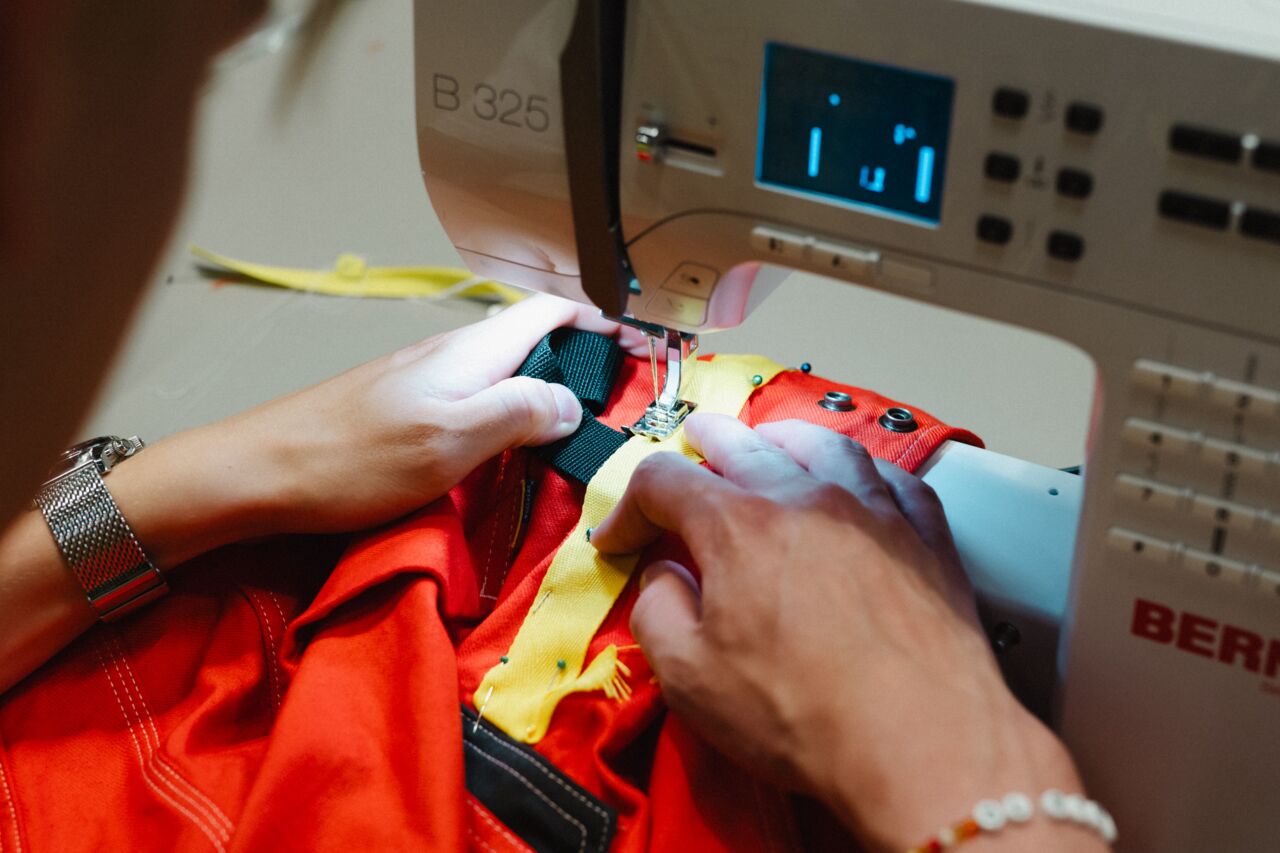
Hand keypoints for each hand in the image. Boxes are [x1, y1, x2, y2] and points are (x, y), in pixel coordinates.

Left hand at [120, 295, 646, 565]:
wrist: (259, 473)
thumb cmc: (356, 457)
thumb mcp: (453, 437)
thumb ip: (521, 412)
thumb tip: (574, 402)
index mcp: (473, 351)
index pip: (551, 309)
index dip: (601, 323)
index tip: (642, 352)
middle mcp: (452, 354)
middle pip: (532, 338)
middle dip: (582, 360)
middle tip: (620, 402)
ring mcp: (425, 381)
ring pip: (504, 371)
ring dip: (546, 389)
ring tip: (577, 430)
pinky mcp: (404, 409)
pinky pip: (477, 399)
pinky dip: (510, 413)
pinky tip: (509, 449)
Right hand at [590, 415, 1094, 850]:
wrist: (922, 741)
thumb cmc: (806, 715)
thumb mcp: (691, 678)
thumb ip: (657, 611)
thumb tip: (661, 577)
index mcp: (739, 527)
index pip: (665, 481)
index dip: (629, 505)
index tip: (620, 538)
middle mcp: (806, 499)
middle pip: (743, 443)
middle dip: (705, 444)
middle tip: (692, 445)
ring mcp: (874, 511)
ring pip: (822, 444)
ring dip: (784, 438)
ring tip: (770, 440)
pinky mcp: (926, 536)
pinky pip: (892, 477)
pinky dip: (864, 469)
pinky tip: (861, 479)